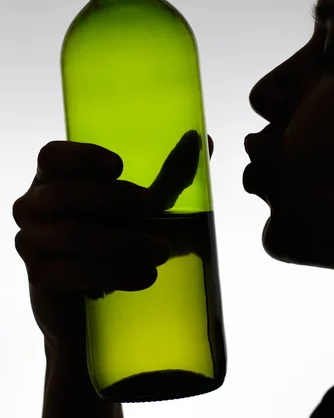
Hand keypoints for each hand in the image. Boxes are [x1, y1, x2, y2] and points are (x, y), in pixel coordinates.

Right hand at [13, 133, 213, 352]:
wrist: (93, 293)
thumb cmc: (117, 232)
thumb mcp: (144, 203)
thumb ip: (169, 173)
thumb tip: (201, 140)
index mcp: (54, 176)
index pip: (52, 156)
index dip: (81, 157)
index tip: (120, 165)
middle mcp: (34, 204)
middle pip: (65, 194)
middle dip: (113, 199)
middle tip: (154, 207)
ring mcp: (32, 240)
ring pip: (74, 236)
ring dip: (122, 242)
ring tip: (161, 250)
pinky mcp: (42, 276)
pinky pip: (73, 273)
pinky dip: (114, 273)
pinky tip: (144, 276)